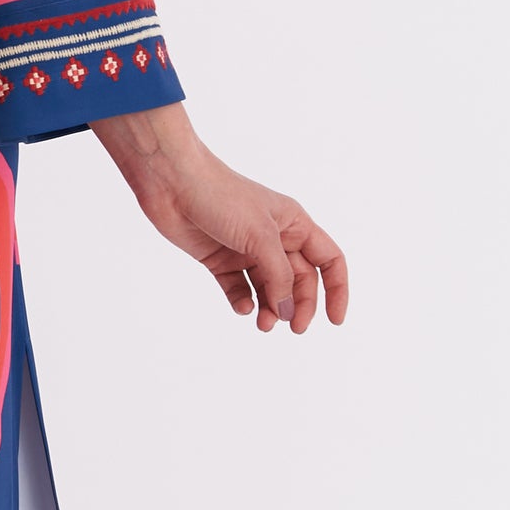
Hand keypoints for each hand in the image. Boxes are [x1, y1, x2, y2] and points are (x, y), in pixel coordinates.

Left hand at [94, 104, 348, 333]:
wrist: (172, 182)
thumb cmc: (221, 196)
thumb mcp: (260, 236)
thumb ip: (278, 276)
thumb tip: (286, 310)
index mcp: (294, 224)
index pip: (328, 260)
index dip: (337, 290)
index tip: (334, 321)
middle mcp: (274, 237)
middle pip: (299, 280)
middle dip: (298, 305)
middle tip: (292, 328)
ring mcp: (246, 249)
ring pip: (268, 288)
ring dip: (269, 308)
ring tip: (263, 324)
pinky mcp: (219, 259)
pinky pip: (238, 288)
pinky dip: (243, 301)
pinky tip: (242, 307)